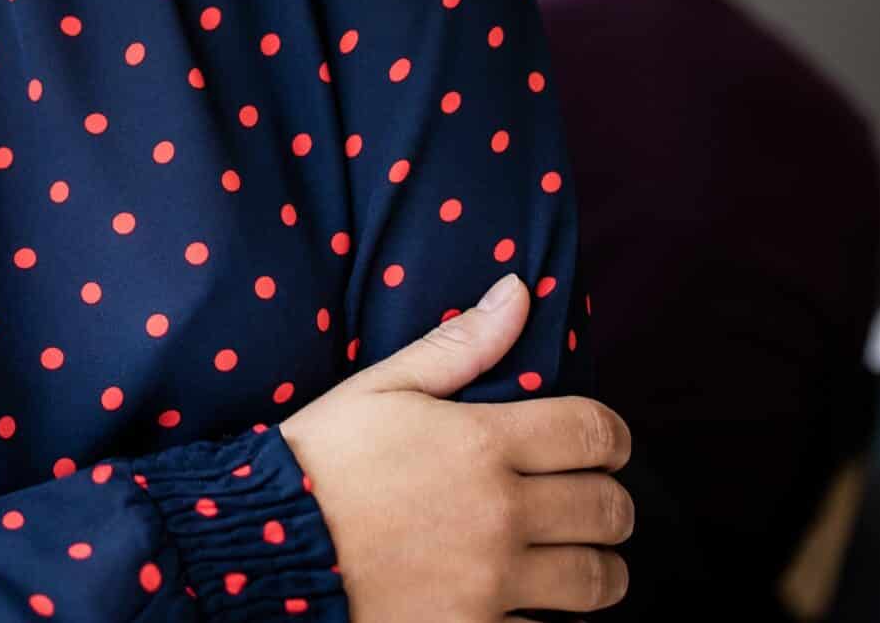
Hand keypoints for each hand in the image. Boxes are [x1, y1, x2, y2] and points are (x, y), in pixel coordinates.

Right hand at [280, 274, 633, 620]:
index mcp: (483, 442)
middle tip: (591, 501)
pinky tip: (535, 601)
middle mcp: (500, 512)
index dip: (613, 437)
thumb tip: (518, 290)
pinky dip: (553, 617)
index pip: (594, 433)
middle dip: (610, 502)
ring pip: (596, 580)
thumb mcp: (380, 386)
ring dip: (598, 565)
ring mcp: (492, 580)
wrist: (267, 543)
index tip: (603, 446)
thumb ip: (459, 344)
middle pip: (607, 508)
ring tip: (578, 558)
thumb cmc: (321, 458)